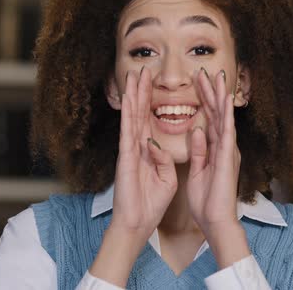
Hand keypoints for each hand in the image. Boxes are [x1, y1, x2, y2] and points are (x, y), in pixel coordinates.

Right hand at [110, 66, 177, 239]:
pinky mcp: (126, 156)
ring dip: (134, 95)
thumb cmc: (151, 204)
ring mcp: (130, 150)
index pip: (149, 121)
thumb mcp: (166, 179)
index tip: (154, 85)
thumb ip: (164, 160)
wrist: (138, 223)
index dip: (151, 103)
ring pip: (132, 116)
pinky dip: (127, 113)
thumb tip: (156, 145)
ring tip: (135, 75)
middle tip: (143, 70)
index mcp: (147, 152)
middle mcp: (136, 147)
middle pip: (139, 113)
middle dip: (141, 92)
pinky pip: (127, 130)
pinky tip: (128, 97)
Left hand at [187, 68, 240, 234]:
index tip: (197, 82)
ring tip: (217, 76)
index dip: (203, 100)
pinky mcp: (228, 157)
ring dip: (220, 96)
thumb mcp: (198, 171)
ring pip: (224, 117)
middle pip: (217, 114)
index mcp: (216, 150)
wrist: (215, 221)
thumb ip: (199, 151)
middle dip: (211, 92)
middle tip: (206, 71)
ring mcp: (228, 151)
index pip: (209, 119)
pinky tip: (225, 98)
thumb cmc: (207, 201)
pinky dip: (226, 114)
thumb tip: (197, 131)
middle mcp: (225, 147)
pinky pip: (227, 131)